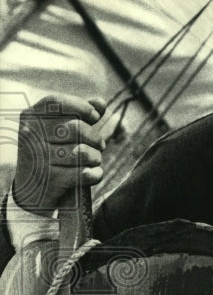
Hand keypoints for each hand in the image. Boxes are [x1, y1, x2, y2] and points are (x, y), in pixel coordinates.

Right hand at [13, 95, 106, 215]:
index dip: (81, 106)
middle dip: (95, 137)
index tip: (96, 117)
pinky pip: (85, 173)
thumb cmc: (49, 155)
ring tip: (94, 160)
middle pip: (76, 128)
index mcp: (30, 118)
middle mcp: (31, 135)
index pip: (57, 102)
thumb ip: (78, 115)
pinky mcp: (51, 180)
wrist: (31, 193)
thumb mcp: (56, 131)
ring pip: (83, 152)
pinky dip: (95, 174)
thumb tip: (101, 102)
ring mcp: (40, 158)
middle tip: (100, 145)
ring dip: (95, 158)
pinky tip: (94, 174)